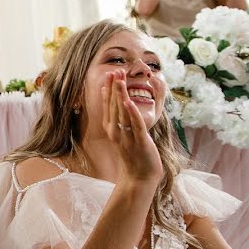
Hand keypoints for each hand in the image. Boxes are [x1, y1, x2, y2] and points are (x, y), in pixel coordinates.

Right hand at [102, 70, 162, 185]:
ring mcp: (126, 138)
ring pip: (122, 113)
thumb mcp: (125, 137)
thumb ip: (121, 122)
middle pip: (113, 107)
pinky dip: (132, 113)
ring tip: (120, 80)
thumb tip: (120, 106)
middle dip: (114, 88)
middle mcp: (116, 133)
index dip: (109, 91)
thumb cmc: (135, 156)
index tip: (109, 75)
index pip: (108, 107)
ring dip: (120, 95)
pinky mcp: (139, 142)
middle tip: (114, 71)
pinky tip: (129, 101)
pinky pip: (134, 125)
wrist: (140, 177)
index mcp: (112, 130)